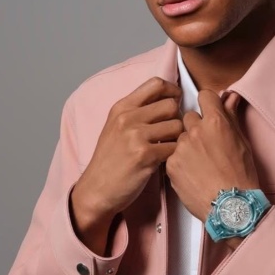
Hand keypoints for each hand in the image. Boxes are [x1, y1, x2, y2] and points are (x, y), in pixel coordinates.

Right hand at [70, 77, 183, 254]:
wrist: (96, 190)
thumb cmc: (111, 159)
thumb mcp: (117, 126)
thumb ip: (139, 110)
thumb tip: (171, 98)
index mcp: (122, 107)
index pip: (157, 83)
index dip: (173, 91)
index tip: (177, 101)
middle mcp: (128, 118)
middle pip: (171, 105)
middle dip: (177, 118)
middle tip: (173, 131)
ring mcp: (135, 136)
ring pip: (177, 125)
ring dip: (178, 137)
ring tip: (169, 146)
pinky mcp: (144, 156)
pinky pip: (175, 147)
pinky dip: (175, 154)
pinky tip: (165, 159)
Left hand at [166, 91, 259, 223]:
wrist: (230, 206)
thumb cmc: (241, 175)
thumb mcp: (241, 141)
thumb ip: (231, 116)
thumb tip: (230, 97)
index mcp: (215, 122)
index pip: (204, 96)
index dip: (208, 103)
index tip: (209, 112)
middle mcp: (195, 130)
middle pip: (188, 116)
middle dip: (196, 126)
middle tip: (205, 143)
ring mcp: (181, 148)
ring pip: (179, 137)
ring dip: (187, 144)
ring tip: (199, 162)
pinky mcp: (170, 165)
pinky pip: (172, 155)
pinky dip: (180, 161)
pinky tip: (192, 173)